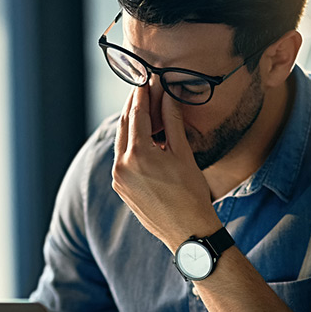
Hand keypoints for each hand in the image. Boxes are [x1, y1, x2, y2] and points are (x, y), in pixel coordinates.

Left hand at [112, 85, 219, 250]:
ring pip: (122, 142)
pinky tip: (143, 138)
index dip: (142, 94)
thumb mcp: (184, 154)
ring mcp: (119, 179)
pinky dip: (131, 144)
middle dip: (133, 106)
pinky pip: (122, 159)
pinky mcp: (121, 188)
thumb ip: (172, 122)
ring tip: (144, 110)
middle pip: (124, 125)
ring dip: (131, 125)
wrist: (188, 232)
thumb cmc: (191, 194)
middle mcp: (122, 166)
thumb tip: (168, 95)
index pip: (137, 114)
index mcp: (138, 154)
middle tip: (142, 89)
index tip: (146, 79)